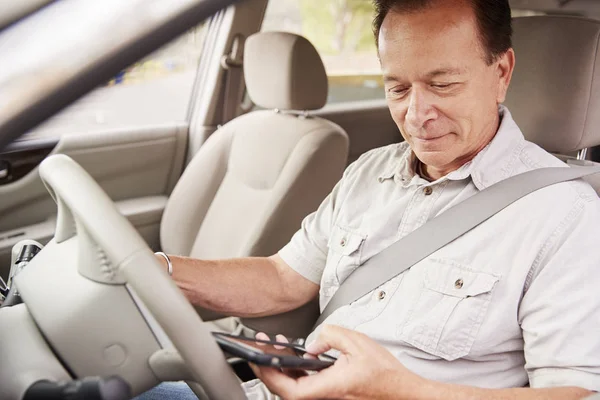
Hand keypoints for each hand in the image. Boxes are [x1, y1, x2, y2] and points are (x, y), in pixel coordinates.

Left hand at [250, 325, 426, 399]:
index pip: (288, 388)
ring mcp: (327, 397)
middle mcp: (325, 396)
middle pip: (285, 388)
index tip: (258, 357)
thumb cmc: (385, 374)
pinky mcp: (330, 394)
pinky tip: (294, 356)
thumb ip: (330, 336)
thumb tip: (313, 343)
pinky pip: (306, 385)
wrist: (402, 392)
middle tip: (259, 347)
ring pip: (294, 387)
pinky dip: (295, 370)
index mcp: (329, 387)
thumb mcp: (357, 342)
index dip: (269, 373)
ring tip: (274, 346)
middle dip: (269, 367)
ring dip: (281, 367)